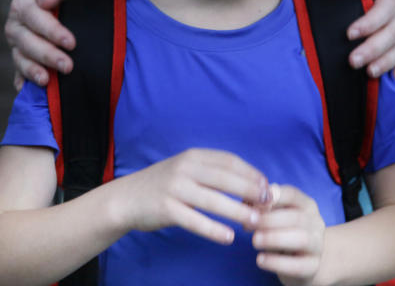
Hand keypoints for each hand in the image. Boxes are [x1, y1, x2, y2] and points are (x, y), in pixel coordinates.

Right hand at [4, 0, 74, 89]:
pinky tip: (25, 91)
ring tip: (47, 82)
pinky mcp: (21, 54)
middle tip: (67, 66)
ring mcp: (16, 43)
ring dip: (33, 71)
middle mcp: (15, 26)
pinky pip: (19, 69)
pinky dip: (21, 80)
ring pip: (21, 59)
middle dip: (47, 56)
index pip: (35, 19)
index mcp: (21, 6)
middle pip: (28, 43)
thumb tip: (48, 0)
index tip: (71, 42)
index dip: (52, 32)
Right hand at [113, 148, 270, 244]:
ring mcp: (175, 188)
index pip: (229, 161)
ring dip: (237, 212)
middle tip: (268, 204)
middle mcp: (185, 168)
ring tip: (255, 222)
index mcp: (193, 156)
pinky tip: (228, 237)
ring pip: (213, 200)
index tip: (267, 187)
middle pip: (225, 179)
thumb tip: (250, 183)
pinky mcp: (166, 209)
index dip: (251, 173)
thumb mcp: (187, 170)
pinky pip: (195, 220)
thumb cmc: (165, 186)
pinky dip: (213, 229)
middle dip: (250, 191)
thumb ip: (213, 174)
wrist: (126, 198)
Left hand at [252, 184, 326, 285]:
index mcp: (307, 205)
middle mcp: (316, 223)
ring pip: (301, 239)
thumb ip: (264, 208)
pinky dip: (276, 263)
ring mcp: (317, 246)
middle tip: (248, 224)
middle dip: (269, 219)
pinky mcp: (313, 267)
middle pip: (296, 217)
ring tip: (254, 241)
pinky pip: (297, 265)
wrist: (305, 262)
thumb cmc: (285, 233)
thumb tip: (247, 202)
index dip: (272, 198)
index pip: (292, 194)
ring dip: (274, 238)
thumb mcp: (276, 217)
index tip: (253, 204)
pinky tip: (260, 260)